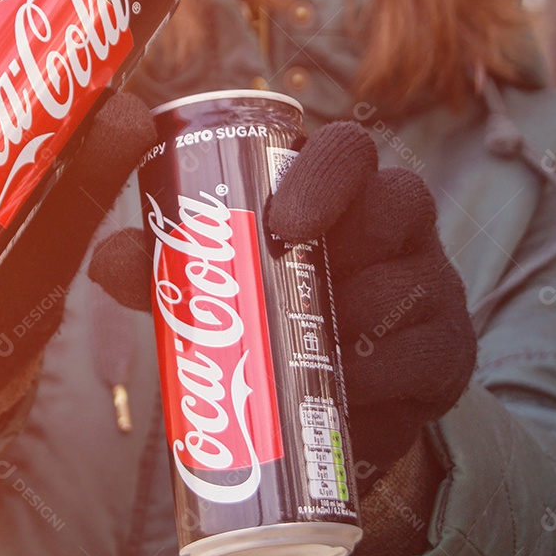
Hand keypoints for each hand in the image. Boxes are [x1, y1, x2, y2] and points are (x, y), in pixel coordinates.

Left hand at [90, 122, 475, 483]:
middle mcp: (396, 227)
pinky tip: (343, 390)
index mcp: (337, 194)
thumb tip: (108, 260)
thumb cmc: (268, 319)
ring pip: (409, 284)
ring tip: (300, 355)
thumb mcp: (216, 291)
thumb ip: (168, 270)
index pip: (348, 150)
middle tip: (288, 296)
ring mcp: (432, 286)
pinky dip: (377, 376)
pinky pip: (426, 355)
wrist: (324, 405)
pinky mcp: (447, 352)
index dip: (324, 173)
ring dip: (350, 323)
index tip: (282, 221)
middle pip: (399, 201)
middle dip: (346, 249)